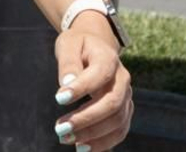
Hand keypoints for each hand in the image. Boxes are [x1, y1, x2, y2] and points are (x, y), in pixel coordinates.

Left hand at [50, 16, 131, 150]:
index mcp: (109, 58)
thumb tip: (66, 85)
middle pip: (111, 104)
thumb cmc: (78, 45)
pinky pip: (120, 130)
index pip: (99, 75)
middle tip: (60, 129)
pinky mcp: (125, 110)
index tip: (58, 98)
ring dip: (93, 134)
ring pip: (117, 121)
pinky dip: (104, 142)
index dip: (81, 88)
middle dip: (86, 119)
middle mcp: (123, 80)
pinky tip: (83, 147)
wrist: (96, 46)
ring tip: (66, 139)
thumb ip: (68, 63)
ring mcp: (126, 97)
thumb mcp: (68, 45)